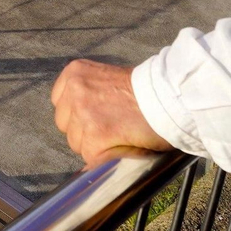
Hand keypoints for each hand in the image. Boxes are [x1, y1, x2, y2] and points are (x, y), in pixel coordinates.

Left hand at [50, 60, 171, 167]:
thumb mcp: (108, 80)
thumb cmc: (148, 90)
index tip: (97, 117)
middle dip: (86, 132)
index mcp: (74, 72)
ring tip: (121, 135)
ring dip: (97, 146)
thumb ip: (89, 94)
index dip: (78, 116)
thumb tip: (80, 121)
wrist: (170, 96)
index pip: (61, 104)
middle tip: (113, 127)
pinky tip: (124, 145)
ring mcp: (83, 113)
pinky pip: (92, 158)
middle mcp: (74, 90)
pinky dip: (108, 157)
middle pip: (66, 125)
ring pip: (78, 144)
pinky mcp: (95, 135)